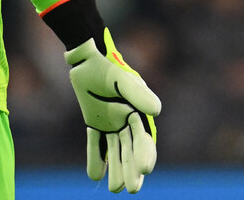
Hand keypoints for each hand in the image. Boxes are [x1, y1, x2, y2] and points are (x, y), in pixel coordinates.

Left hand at [65, 29, 160, 193]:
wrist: (86, 58)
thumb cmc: (107, 66)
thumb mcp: (122, 80)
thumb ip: (138, 94)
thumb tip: (156, 112)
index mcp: (138, 112)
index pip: (144, 139)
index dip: (145, 154)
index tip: (144, 170)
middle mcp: (127, 121)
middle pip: (130, 150)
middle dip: (131, 169)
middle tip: (130, 189)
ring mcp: (111, 123)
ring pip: (115, 151)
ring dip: (116, 169)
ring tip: (114, 189)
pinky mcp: (95, 122)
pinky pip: (96, 144)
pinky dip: (96, 158)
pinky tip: (94, 174)